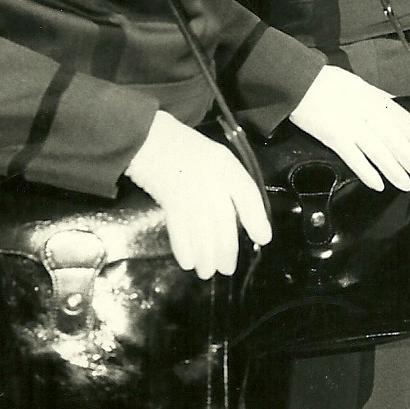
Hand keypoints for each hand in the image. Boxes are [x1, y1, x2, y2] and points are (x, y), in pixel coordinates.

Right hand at [125, 110, 271, 277]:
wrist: (146, 136)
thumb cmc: (179, 147)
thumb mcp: (211, 157)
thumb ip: (224, 182)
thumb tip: (233, 216)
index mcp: (226, 165)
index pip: (248, 195)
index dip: (257, 219)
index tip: (263, 239)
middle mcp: (213, 178)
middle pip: (225, 221)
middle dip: (227, 249)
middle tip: (227, 268)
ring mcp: (191, 188)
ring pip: (204, 229)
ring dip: (206, 255)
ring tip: (207, 272)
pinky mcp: (170, 197)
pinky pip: (180, 228)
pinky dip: (184, 247)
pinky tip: (188, 262)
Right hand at [289, 64, 409, 192]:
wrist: (299, 81)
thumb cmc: (329, 82)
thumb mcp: (360, 85)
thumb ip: (378, 97)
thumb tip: (395, 104)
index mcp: (376, 99)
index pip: (405, 121)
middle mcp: (367, 112)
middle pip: (396, 139)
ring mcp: (351, 125)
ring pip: (379, 151)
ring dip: (394, 170)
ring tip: (407, 184)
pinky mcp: (333, 136)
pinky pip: (354, 158)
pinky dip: (367, 172)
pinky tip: (378, 185)